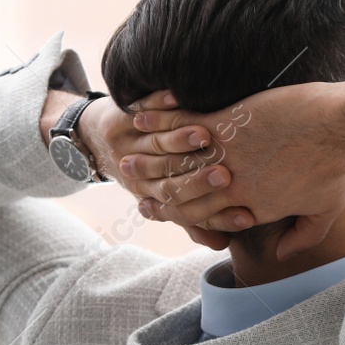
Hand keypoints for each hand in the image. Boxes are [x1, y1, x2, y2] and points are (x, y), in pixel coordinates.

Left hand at [74, 92, 240, 249]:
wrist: (98, 139)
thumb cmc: (154, 170)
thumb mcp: (174, 196)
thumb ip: (199, 217)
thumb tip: (221, 245)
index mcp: (155, 198)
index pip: (188, 213)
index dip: (218, 218)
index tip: (246, 218)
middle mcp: (140, 176)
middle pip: (170, 182)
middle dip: (196, 182)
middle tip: (224, 177)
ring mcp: (132, 145)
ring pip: (156, 145)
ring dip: (178, 142)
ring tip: (204, 138)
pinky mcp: (125, 118)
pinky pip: (143, 109)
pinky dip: (158, 104)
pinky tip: (177, 99)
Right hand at [123, 76, 344, 258]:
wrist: (341, 124)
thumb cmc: (338, 165)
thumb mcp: (326, 211)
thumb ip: (302, 237)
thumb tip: (283, 255)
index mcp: (251, 208)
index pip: (205, 217)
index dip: (177, 213)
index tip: (155, 208)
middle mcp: (232, 187)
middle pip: (181, 192)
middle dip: (151, 187)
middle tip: (127, 179)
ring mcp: (226, 155)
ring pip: (175, 161)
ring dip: (146, 157)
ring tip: (125, 153)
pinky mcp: (226, 123)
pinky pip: (182, 124)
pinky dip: (159, 120)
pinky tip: (141, 115)